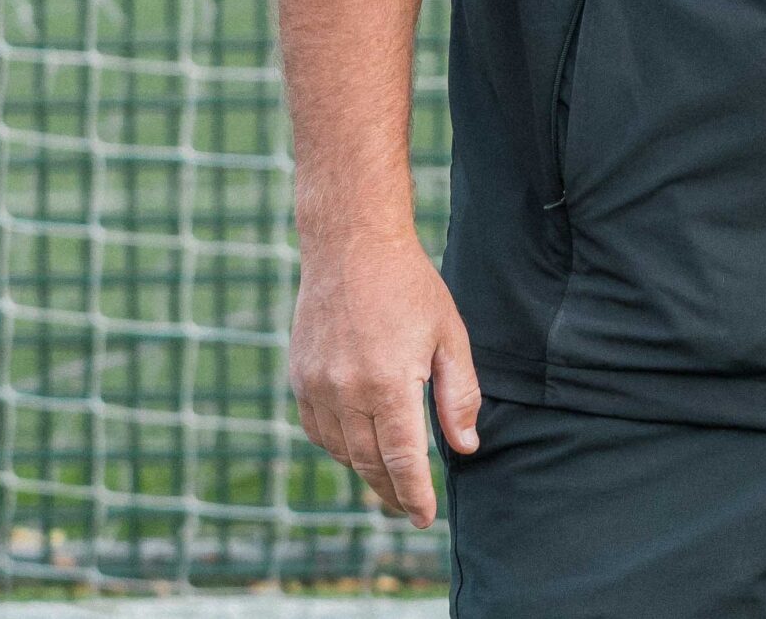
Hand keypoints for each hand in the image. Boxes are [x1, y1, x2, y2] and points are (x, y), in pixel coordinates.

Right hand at [289, 232, 480, 528]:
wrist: (351, 248)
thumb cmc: (410, 288)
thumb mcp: (450, 336)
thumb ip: (460, 396)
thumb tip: (465, 446)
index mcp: (388, 383)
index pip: (402, 459)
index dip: (414, 494)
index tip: (425, 517)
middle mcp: (346, 392)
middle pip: (369, 463)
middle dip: (392, 492)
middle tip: (410, 509)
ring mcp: (316, 387)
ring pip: (341, 451)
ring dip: (366, 470)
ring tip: (390, 480)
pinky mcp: (299, 378)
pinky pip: (319, 430)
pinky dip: (339, 446)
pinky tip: (359, 446)